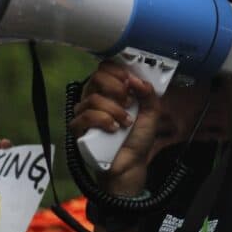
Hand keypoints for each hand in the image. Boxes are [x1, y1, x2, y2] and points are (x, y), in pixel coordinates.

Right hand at [69, 59, 159, 194]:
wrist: (132, 163)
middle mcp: (95, 97)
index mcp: (111, 90)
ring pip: (92, 98)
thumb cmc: (139, 136)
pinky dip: (102, 120)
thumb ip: (148, 93)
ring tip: (125, 123)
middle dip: (115, 87)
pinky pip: (85, 116)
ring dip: (114, 110)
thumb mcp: (152, 112)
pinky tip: (114, 129)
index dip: (117, 70)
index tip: (129, 80)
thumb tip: (136, 79)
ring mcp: (85, 112)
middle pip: (96, 77)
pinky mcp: (79, 129)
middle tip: (128, 101)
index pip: (105, 68)